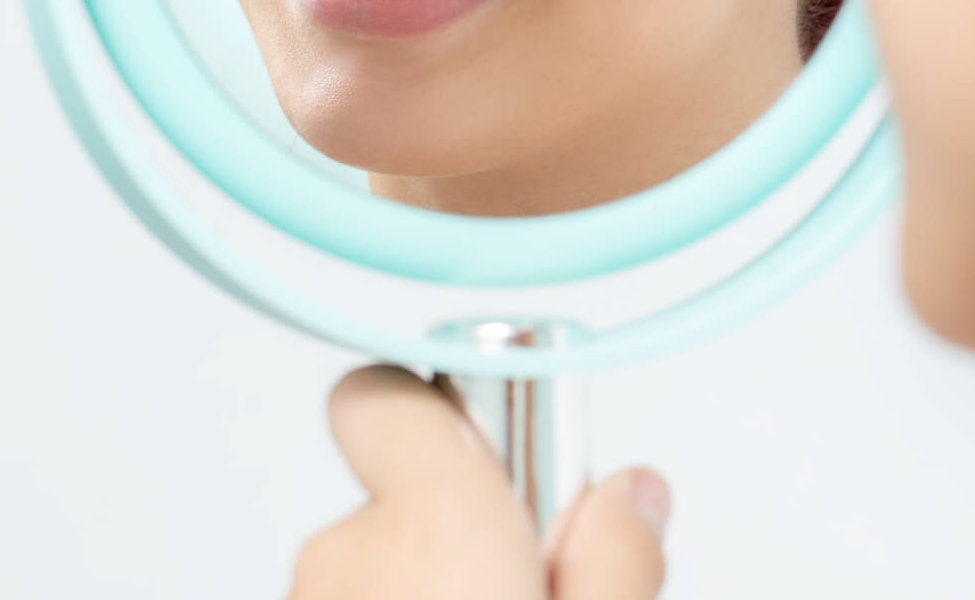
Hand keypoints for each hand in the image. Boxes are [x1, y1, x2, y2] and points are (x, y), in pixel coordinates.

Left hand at [286, 365, 669, 598]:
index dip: (440, 410)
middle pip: (402, 498)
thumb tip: (628, 495)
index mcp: (432, 529)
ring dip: (431, 588)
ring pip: (378, 567)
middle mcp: (346, 556)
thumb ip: (616, 558)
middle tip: (532, 583)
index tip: (510, 454)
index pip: (385, 393)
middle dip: (463, 531)